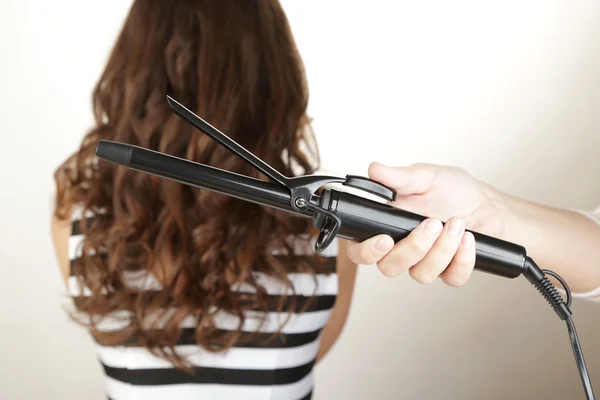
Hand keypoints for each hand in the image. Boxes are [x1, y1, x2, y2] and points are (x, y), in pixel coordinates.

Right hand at [346, 162, 505, 285]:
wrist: (484, 202)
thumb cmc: (451, 190)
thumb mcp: (424, 177)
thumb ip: (398, 177)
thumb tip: (374, 169)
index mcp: (385, 227)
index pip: (360, 250)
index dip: (366, 252)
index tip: (384, 240)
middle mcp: (401, 249)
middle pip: (389, 268)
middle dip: (412, 248)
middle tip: (431, 223)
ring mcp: (425, 263)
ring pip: (421, 274)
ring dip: (441, 250)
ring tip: (456, 223)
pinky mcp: (450, 271)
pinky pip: (451, 278)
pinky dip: (462, 259)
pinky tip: (467, 238)